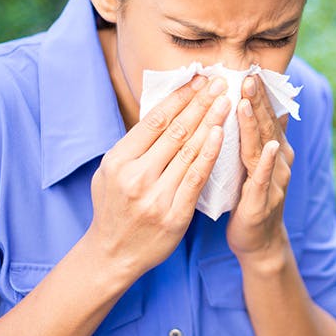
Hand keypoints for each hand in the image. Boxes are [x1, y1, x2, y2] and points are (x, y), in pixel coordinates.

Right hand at [86, 76, 229, 276]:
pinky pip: (196, 178)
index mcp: (118, 160)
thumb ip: (133, 146)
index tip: (198, 80)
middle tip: (219, 82)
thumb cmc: (114, 208)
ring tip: (226, 101)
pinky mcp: (174, 214)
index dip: (179, 98)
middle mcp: (136, 175)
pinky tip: (221, 134)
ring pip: (189, 150)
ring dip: (210, 121)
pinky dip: (209, 154)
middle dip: (200, 103)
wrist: (112, 255)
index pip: (155, 121)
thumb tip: (164, 112)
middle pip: (175, 131)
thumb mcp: (109, 172)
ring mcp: (156, 196)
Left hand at [227, 74, 293, 259]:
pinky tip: (270, 148)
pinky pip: (264, 179)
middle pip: (267, 126)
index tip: (249, 68)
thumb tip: (267, 106)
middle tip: (248, 75)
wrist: (259, 242)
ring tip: (248, 101)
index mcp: (274, 150)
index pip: (266, 116)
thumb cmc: (251, 198)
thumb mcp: (253, 162)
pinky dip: (267, 163)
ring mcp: (274, 182)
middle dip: (258, 100)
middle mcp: (279, 162)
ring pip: (265, 148)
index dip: (259, 93)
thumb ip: (257, 136)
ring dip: (258, 124)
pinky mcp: (264, 202)